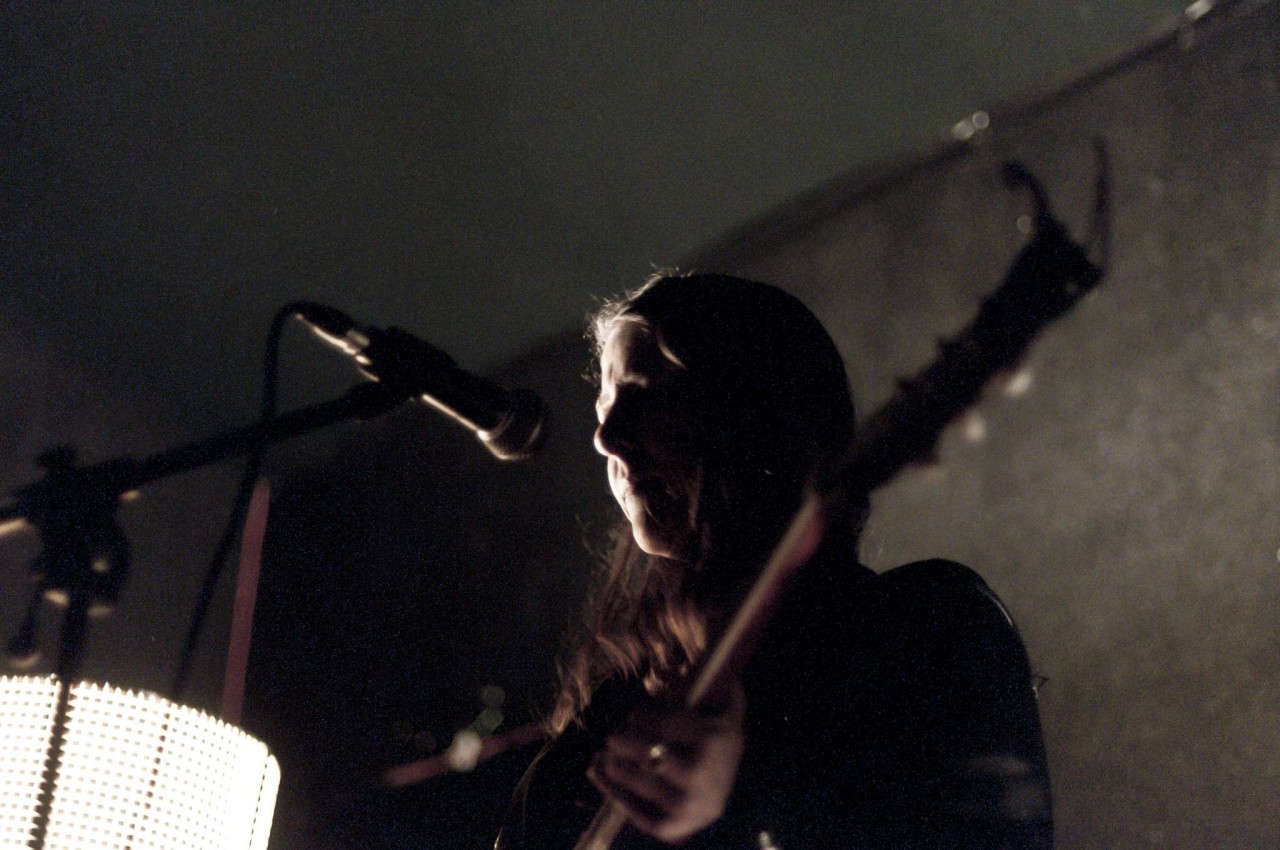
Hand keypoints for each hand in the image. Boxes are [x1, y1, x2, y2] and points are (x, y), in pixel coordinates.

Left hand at [587, 680, 745, 844]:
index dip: (645, 717)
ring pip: (644, 786)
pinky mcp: (678, 826)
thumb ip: (706, 680)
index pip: (669, 725)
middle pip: (654, 756)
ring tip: (601, 757)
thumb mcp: (721, 703)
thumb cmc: (719, 734)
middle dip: (626, 743)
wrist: (729, 782)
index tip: (633, 712)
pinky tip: (601, 777)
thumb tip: (688, 648)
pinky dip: (617, 797)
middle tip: (612, 735)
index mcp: (715, 739)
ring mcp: (691, 806)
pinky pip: (642, 816)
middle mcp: (704, 776)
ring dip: (616, 770)